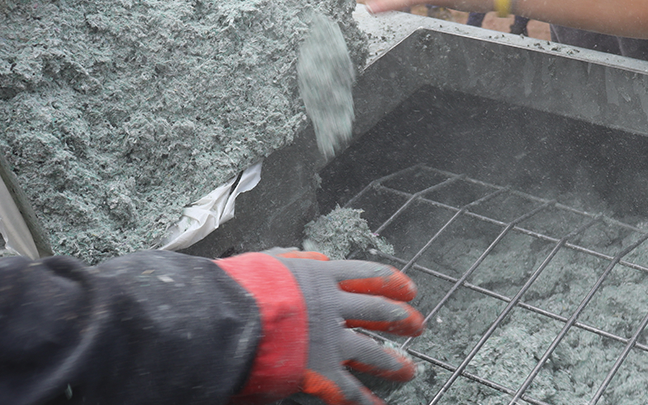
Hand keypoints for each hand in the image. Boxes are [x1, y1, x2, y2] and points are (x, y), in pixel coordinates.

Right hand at [216, 249, 423, 404]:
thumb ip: (294, 260)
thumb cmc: (242, 287)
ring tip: (407, 370)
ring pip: (372, 351)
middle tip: (417, 325)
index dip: (391, 282)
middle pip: (379, 311)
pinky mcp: (322, 370)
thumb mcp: (270, 262)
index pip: (367, 276)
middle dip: (402, 319)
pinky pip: (350, 390)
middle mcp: (333, 307)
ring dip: (392, 362)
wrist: (231, 316)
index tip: (408, 288)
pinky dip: (366, 401)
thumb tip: (314, 257)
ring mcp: (331, 339)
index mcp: (320, 276)